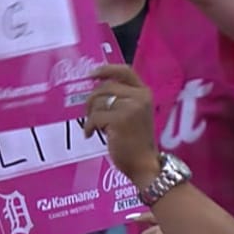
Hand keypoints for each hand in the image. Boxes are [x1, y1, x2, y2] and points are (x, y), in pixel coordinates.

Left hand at [81, 65, 160, 186]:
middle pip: (104, 88)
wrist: (145, 164)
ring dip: (91, 116)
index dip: (106, 70)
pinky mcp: (120, 120)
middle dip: (92, 101)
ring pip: (97, 102)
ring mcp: (131, 107)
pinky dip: (88, 127)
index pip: (125, 71)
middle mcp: (140, 97)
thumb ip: (121, 99)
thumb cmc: (136, 141)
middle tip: (91, 116)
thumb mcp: (134, 113)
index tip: (91, 74)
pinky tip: (90, 134)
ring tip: (97, 128)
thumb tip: (96, 87)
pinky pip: (94, 117)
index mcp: (144, 93)